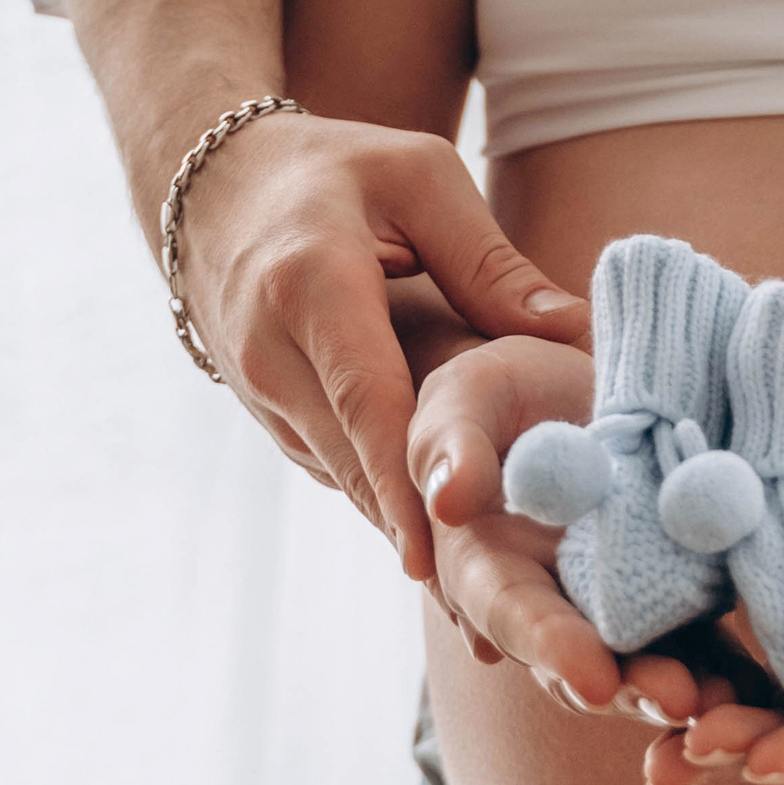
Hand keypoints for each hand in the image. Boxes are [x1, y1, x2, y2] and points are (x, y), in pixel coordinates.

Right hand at [176, 109, 586, 579]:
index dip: (404, 486)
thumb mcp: (420, 178)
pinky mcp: (270, 418)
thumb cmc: (335, 170)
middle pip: (355, 463)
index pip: (365, 403)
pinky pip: (338, 472)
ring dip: (412, 535)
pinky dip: (391, 506)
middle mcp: (271, 352)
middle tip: (501, 614)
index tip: (441, 560)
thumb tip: (572, 331)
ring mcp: (260, 394)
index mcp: (311, 286)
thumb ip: (491, 260)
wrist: (211, 183)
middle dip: (425, 535)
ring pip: (347, 480)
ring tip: (490, 609)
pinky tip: (456, 549)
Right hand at [408, 333, 720, 724]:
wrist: (581, 388)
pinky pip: (709, 645)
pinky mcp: (684, 596)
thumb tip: (449, 500)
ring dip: (692, 692)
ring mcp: (625, 611)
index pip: (515, 618)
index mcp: (490, 572)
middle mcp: (556, 609)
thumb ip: (452, 444)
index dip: (553, 648)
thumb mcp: (467, 397)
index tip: (591, 675)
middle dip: (634, 687)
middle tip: (679, 701)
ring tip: (732, 705)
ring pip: (654, 667)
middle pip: (590, 665)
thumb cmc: (504, 392)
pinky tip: (771, 689)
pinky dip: (736, 673)